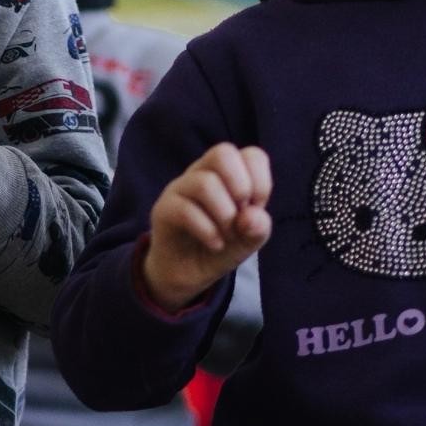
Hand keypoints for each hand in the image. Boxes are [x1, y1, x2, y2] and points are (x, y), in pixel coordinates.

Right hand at [142, 143, 271, 311]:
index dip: (261, 182)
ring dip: (224, 214)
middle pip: (223, 153)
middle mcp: (202, 173)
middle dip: (241, 187)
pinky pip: (185, 210)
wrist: (189, 273)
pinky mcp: (163, 209)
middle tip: (240, 215)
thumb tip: (251, 216)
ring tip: (227, 234)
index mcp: (227, 173)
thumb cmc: (221, 245)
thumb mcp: (249, 240)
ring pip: (204, 183)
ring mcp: (180, 189)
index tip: (256, 209)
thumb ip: (258, 227)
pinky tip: (215, 244)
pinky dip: (208, 231)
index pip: (251, 155)